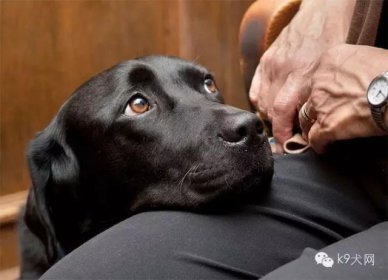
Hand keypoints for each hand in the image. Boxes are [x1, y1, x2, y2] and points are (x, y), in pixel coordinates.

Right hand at [249, 0, 354, 151]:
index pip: (281, 112)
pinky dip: (259, 102)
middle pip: (269, 110)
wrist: (321, 14)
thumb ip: (314, 98)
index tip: (284, 145)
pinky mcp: (264, 62)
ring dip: (268, 116)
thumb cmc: (331, 43)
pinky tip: (268, 105)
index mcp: (301, 76)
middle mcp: (282, 72)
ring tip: (279, 120)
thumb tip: (306, 125)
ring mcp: (270, 66)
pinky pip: (254, 90)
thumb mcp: (329, 75)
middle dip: (275, 128)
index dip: (281, 133)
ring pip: (260, 102)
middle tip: (283, 137)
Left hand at [300, 44, 387, 152]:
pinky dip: (318, 144)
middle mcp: (318, 80)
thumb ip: (347, 67)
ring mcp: (320, 103)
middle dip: (308, 109)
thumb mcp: (365, 57)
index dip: (315, 90)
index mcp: (328, 60)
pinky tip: (324, 147)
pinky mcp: (327, 124)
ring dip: (309, 127)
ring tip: (317, 133)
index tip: (320, 98)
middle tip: (314, 117)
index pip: (312, 77)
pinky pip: (314, 138)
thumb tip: (351, 77)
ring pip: (304, 118)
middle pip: (304, 98)